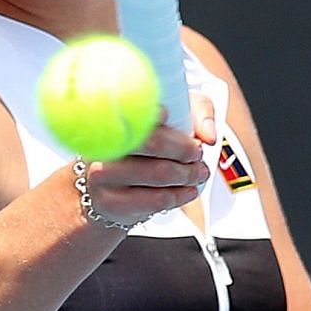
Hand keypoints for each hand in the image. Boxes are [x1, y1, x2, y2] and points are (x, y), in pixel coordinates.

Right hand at [76, 93, 216, 227]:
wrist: (107, 184)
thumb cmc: (144, 145)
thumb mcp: (173, 115)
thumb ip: (198, 112)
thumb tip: (208, 136)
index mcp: (112, 115)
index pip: (136, 109)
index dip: (156, 112)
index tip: (176, 121)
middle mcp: (103, 144)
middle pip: (152, 142)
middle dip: (185, 149)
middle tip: (198, 153)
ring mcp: (102, 175)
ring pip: (159, 174)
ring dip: (188, 174)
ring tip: (198, 172)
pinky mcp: (110, 202)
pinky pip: (155, 200)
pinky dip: (179, 195)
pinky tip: (188, 190)